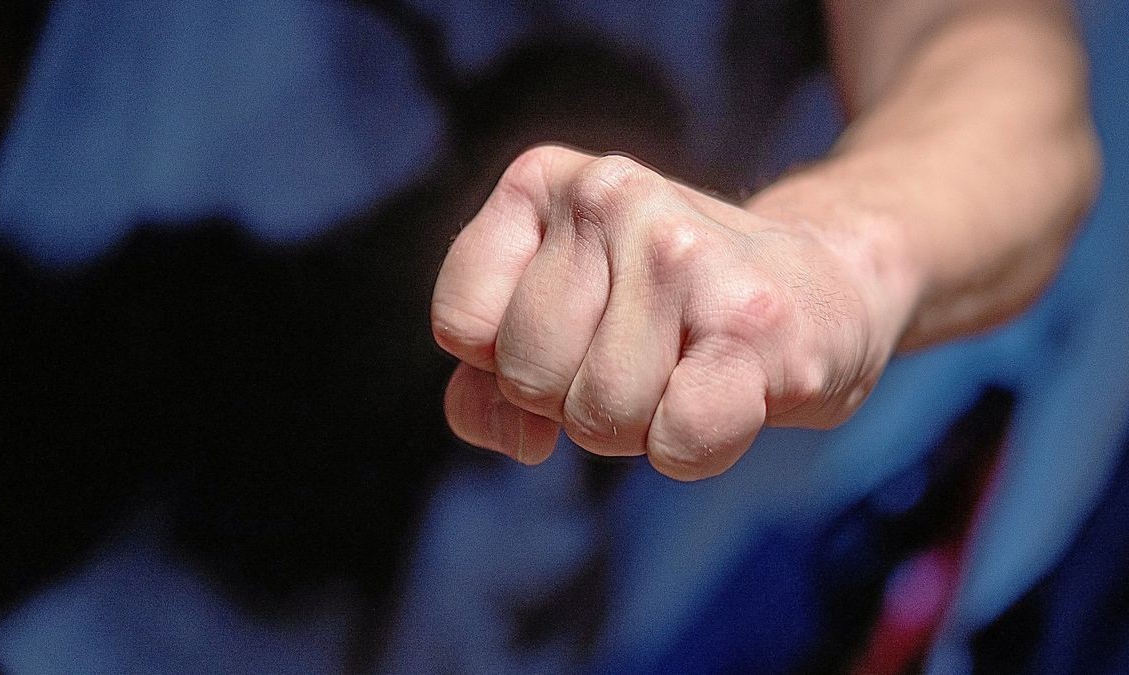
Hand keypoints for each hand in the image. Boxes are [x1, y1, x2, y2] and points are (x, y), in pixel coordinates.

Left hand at [431, 145, 902, 479]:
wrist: (826, 286)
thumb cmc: (671, 313)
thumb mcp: (560, 316)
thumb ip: (488, 380)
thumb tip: (517, 437)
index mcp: (546, 181)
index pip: (461, 325)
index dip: (507, 368)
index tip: (574, 340)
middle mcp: (610, 193)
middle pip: (527, 377)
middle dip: (576, 401)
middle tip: (644, 358)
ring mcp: (682, 251)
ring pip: (598, 415)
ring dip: (641, 427)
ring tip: (690, 367)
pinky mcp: (753, 321)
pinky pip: (678, 440)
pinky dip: (698, 449)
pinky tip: (734, 394)